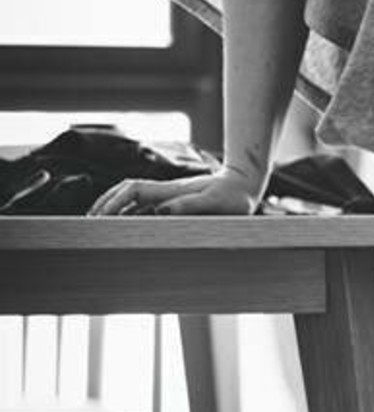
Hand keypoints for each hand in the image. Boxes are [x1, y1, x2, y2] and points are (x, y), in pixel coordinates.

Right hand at [88, 167, 259, 217]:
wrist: (246, 184)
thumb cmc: (233, 196)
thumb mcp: (214, 203)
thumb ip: (189, 206)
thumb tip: (161, 211)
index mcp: (170, 191)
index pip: (132, 191)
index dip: (113, 201)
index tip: (99, 216)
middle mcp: (166, 192)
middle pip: (127, 192)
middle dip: (106, 203)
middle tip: (88, 221)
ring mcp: (170, 197)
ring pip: (134, 200)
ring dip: (116, 209)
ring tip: (100, 225)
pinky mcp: (176, 203)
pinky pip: (147, 208)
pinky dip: (132, 215)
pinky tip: (126, 227)